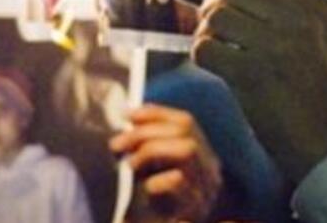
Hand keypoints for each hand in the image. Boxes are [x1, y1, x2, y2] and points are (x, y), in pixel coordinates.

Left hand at [111, 105, 221, 222]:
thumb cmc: (155, 213)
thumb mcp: (154, 176)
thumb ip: (148, 149)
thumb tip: (129, 116)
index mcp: (202, 159)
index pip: (186, 121)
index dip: (156, 113)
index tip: (127, 115)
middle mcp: (210, 172)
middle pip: (185, 132)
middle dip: (146, 132)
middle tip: (117, 145)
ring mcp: (206, 191)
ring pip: (186, 149)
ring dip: (151, 149)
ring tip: (130, 165)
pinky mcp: (194, 211)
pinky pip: (178, 181)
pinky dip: (156, 178)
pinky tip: (145, 188)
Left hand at [193, 0, 326, 183]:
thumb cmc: (319, 95)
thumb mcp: (316, 40)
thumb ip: (278, 14)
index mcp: (316, 6)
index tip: (226, 9)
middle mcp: (299, 19)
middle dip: (215, 8)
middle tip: (215, 32)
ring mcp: (277, 45)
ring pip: (216, 17)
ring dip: (208, 34)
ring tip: (219, 54)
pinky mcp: (254, 74)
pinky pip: (205, 48)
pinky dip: (203, 57)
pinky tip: (218, 70)